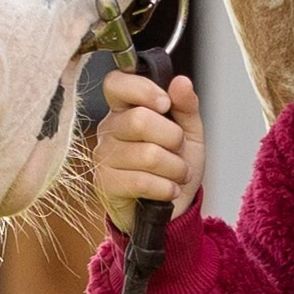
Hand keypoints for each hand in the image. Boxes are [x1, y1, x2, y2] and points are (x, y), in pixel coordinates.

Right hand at [92, 73, 204, 222]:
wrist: (172, 210)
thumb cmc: (174, 167)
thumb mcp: (190, 132)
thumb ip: (186, 106)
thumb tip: (181, 82)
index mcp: (125, 109)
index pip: (116, 83)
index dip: (142, 89)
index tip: (165, 103)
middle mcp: (109, 129)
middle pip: (139, 120)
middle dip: (173, 138)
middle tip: (179, 150)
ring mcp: (104, 157)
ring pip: (147, 154)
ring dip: (175, 168)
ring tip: (178, 174)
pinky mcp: (105, 184)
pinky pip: (142, 181)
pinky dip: (166, 188)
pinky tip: (169, 190)